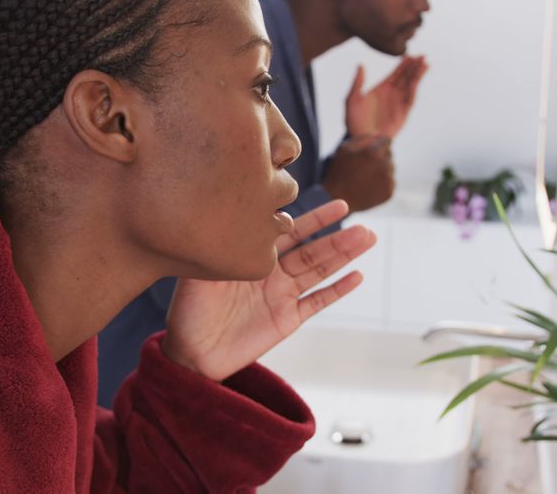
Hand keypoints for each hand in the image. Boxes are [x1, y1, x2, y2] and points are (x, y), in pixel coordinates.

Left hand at [162, 200, 376, 381]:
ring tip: (367, 239)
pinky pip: (317, 302)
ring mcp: (281, 296)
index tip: (338, 204)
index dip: (315, 219)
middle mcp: (271, 272)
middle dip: (338, 237)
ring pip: (319, 271)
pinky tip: (357, 277)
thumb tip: (236, 213)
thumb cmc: (189, 308)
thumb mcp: (202, 269)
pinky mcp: (287, 320)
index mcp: (253, 255)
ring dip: (344, 256)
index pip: (290, 231)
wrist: (190, 351)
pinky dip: (337, 290)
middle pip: (313, 250)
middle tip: (363, 224)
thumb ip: (223, 244)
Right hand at [322, 135, 394, 211]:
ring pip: (390, 168)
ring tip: (365, 177)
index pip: (386, 141)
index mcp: (374, 152)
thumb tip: (377, 136)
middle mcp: (385, 165)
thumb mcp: (344, 148)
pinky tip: (368, 186)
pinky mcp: (389, 192)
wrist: (337, 198)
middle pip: (389, 154)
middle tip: (365, 166)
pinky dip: (382, 183)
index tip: (369, 151)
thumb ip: (363, 138)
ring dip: (381, 170)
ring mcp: (388, 180)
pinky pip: (390, 182)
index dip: (377, 144)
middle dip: (380, 157)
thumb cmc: (338, 171)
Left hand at [346, 55, 427, 137]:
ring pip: (410, 86)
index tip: (410, 55)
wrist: (362, 140)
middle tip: (422, 56)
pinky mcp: (403, 113)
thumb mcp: (351, 99)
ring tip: (424, 64)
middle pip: (406, 77)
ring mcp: (398, 103)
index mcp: (381, 89)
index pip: (395, 73)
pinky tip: (416, 80)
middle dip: (414, 67)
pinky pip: (410, 98)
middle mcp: (392, 94)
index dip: (403, 64)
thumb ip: (357, 82)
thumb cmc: (354, 121)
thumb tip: (360, 64)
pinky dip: (414, 89)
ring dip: (417, 75)